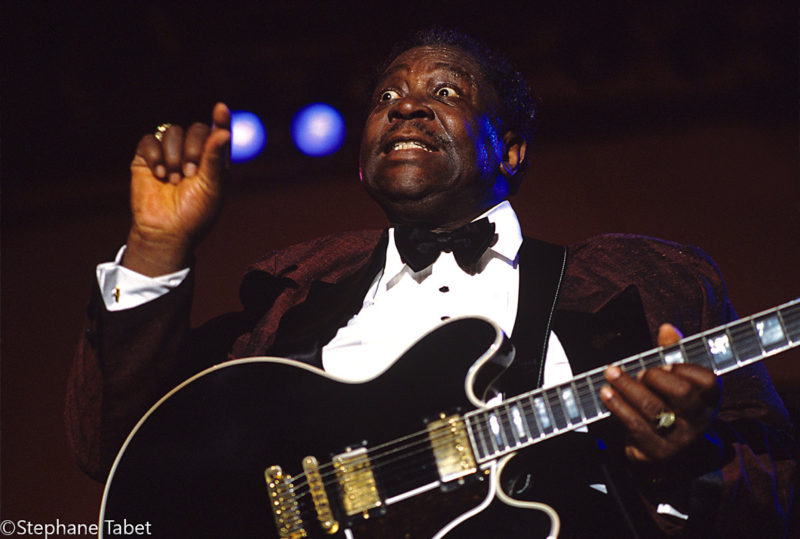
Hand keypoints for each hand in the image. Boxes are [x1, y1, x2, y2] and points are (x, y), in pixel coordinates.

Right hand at [123, 103, 230, 275]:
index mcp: (214, 161)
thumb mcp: (211, 187)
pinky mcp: (146, 159)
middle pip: (196, 129)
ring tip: (173, 180)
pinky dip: (155, 155)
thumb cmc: (195, 214)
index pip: (219, 132)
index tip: (220, 108)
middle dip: (193, 149)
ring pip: (172, 132)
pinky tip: (159, 174)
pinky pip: (150, 140)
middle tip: (190, 173)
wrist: (166, 232)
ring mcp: (169, 154)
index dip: (221, 119)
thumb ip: (215, 159)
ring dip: (174, 155)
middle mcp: (193, 154)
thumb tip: (223, 131)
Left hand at [600, 324, 719, 462]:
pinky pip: (635, 427)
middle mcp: (699, 421)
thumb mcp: (677, 379)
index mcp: (710, 399)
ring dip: (627, 387)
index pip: (707, 380)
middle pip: (682, 394)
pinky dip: (617, 406)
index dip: (683, 368)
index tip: (664, 364)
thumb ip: (673, 352)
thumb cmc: (672, 404)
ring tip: (610, 374)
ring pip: (653, 410)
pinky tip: (606, 393)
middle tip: (640, 372)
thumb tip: (666, 328)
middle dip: (655, 377)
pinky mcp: (656, 452)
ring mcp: (679, 439)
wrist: (673, 453)